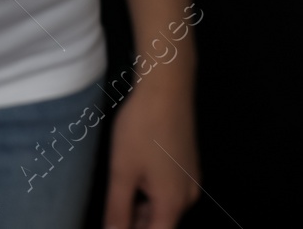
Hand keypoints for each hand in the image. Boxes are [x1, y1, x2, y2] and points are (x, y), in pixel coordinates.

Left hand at [102, 70, 199, 228]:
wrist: (167, 88)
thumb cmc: (142, 128)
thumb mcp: (122, 171)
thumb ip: (117, 209)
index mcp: (174, 203)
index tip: (114, 226)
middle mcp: (189, 196)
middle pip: (162, 224)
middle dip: (136, 225)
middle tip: (111, 217)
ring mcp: (191, 180)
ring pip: (165, 208)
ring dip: (142, 211)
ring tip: (117, 200)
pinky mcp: (187, 166)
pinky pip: (170, 192)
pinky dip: (150, 195)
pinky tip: (132, 182)